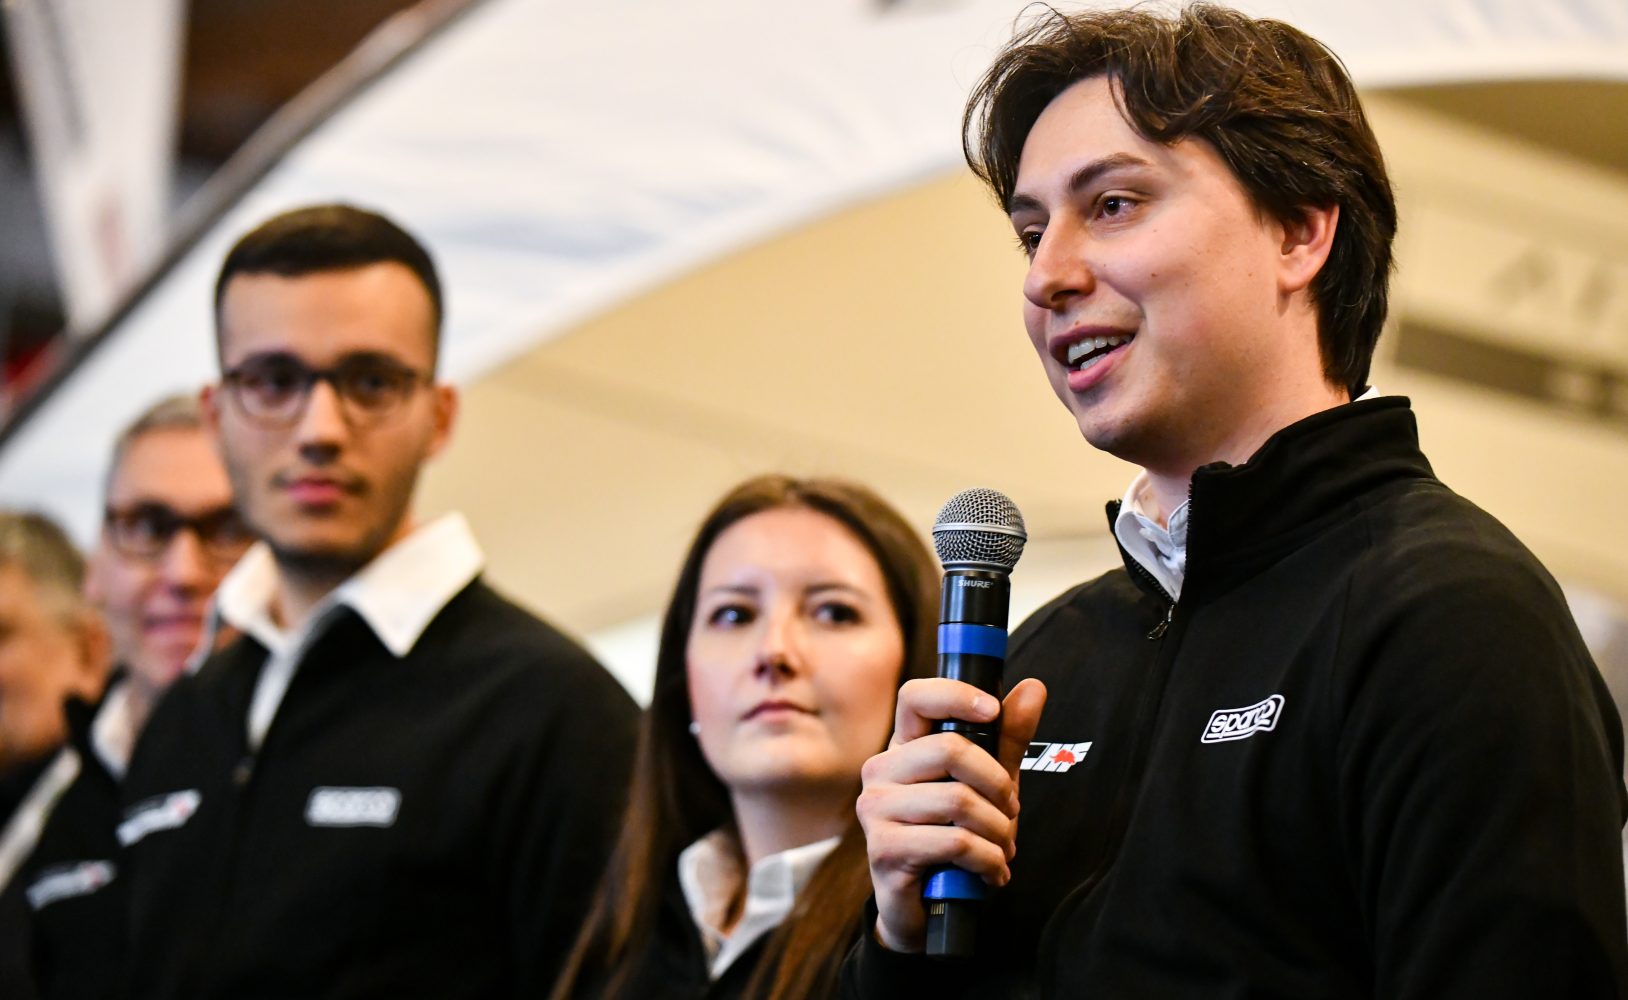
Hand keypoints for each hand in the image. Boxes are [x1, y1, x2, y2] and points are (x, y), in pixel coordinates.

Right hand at [857, 676, 1047, 952]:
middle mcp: (880, 771)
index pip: (916, 696)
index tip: (993, 711)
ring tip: (1003, 847)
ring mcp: (876, 810)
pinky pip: (954, 842)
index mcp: (903, 746)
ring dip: (998, 830)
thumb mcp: (988, 782)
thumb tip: (1034, 687)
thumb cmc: (954, 834)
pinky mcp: (883, 849)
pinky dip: (988, 859)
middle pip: (950, 749)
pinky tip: (992, 872)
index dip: (956, 695)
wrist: (926, 906)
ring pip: (958, 801)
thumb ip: (1008, 737)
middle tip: (1011, 811)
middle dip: (998, 784)